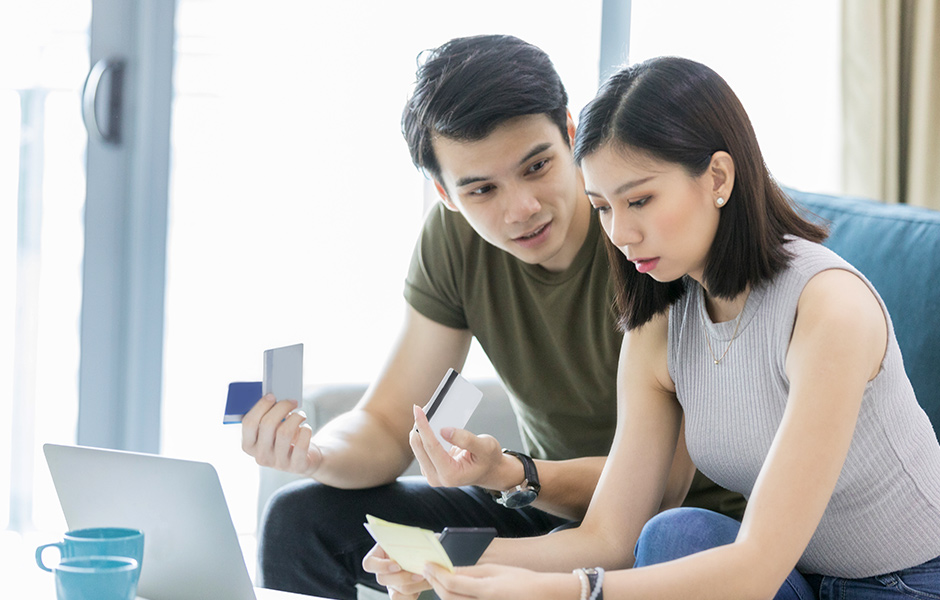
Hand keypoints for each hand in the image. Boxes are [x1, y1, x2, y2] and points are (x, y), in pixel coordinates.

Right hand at [241, 394, 320, 475]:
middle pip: (267, 424)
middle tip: (292, 402)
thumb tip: (273, 396)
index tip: (272, 396)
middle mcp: (260, 456)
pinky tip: (306, 428)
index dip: (260, 406)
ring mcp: (278, 463)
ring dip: (296, 417)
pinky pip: (301, 443)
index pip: (248, 423)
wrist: (305, 457)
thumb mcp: (272, 429)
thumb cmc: (285, 437)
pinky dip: (306, 430)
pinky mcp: (296, 466)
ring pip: (284, 432)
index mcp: (249, 445)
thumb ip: (267, 415)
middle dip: (282, 407)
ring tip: (301, 415)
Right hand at [362, 543, 431, 599]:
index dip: (381, 566)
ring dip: (414, 586)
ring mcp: (390, 585)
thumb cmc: (413, 542)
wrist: (422, 552)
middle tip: (420, 573)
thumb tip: (422, 541)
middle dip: (403, 578)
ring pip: (395, 592)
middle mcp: (382, 572)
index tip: (397, 565)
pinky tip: (426, 584)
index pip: (369, 564)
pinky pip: (403, 599)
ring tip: (427, 578)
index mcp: (378, 555)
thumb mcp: (409, 536)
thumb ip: (409, 539)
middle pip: (383, 580)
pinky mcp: (400, 594)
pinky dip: (415, 594)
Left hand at [410, 405, 518, 489]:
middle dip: (419, 427)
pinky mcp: (429, 468)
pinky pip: (421, 449)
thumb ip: (465, 439)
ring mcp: (432, 474)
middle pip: (420, 448)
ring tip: (424, 415)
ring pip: (417, 448)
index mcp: (451, 475)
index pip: (432, 447)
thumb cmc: (489, 459)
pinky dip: (422, 436)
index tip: (418, 410)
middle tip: (421, 408)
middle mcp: (437, 478)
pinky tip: (427, 426)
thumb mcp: (485, 447)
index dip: (424, 427)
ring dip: (419, 431)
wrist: (489, 471)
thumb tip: (443, 431)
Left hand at [425, 563, 558, 599]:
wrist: (539, 596)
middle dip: (434, 582)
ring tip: (435, 577)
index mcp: (485, 590)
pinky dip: (451, 598)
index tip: (427, 563)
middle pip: (447, 596)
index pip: (451, 582)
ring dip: (440, 591)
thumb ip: (471, 572)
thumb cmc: (520, 580)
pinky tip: (449, 589)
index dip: (436, 572)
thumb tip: (450, 569)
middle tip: (427, 569)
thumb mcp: (495, 570)